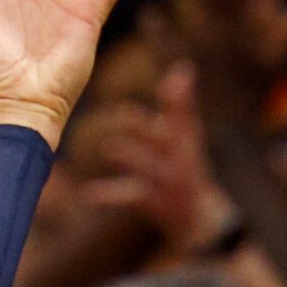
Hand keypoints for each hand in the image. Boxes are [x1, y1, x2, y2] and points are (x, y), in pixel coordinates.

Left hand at [80, 61, 230, 258]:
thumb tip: (182, 69)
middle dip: (146, 127)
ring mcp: (168, 182)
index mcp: (185, 141)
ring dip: (130, 156)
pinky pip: (129, 199)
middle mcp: (179, 159)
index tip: (180, 72)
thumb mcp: (187, 137)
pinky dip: (108, 196)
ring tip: (109, 147)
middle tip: (124, 112)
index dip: (181, 96)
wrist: (199, 218)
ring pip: (149, 168)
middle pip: (165, 140)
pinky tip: (87, 195)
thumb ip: (181, 105)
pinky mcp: (156, 204)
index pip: (185, 116)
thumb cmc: (187, 169)